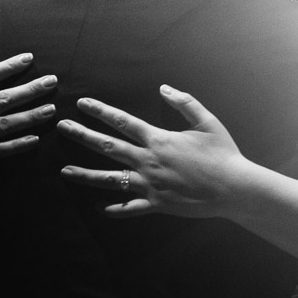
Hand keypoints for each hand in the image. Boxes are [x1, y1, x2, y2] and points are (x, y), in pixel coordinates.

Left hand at [57, 85, 260, 217]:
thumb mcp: (207, 122)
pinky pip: (129, 208)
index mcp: (158, 139)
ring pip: (110, 180)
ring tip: (64, 171)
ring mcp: (150, 185)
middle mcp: (148, 161)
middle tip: (62, 128)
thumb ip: (184, 103)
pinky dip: (114, 209)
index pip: (122, 121)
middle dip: (83, 136)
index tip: (82, 104)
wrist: (234, 188)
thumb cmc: (223, 153)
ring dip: (86, 175)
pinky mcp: (156, 204)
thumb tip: (164, 88)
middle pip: (108, 147)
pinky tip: (99, 208)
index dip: (100, 111)